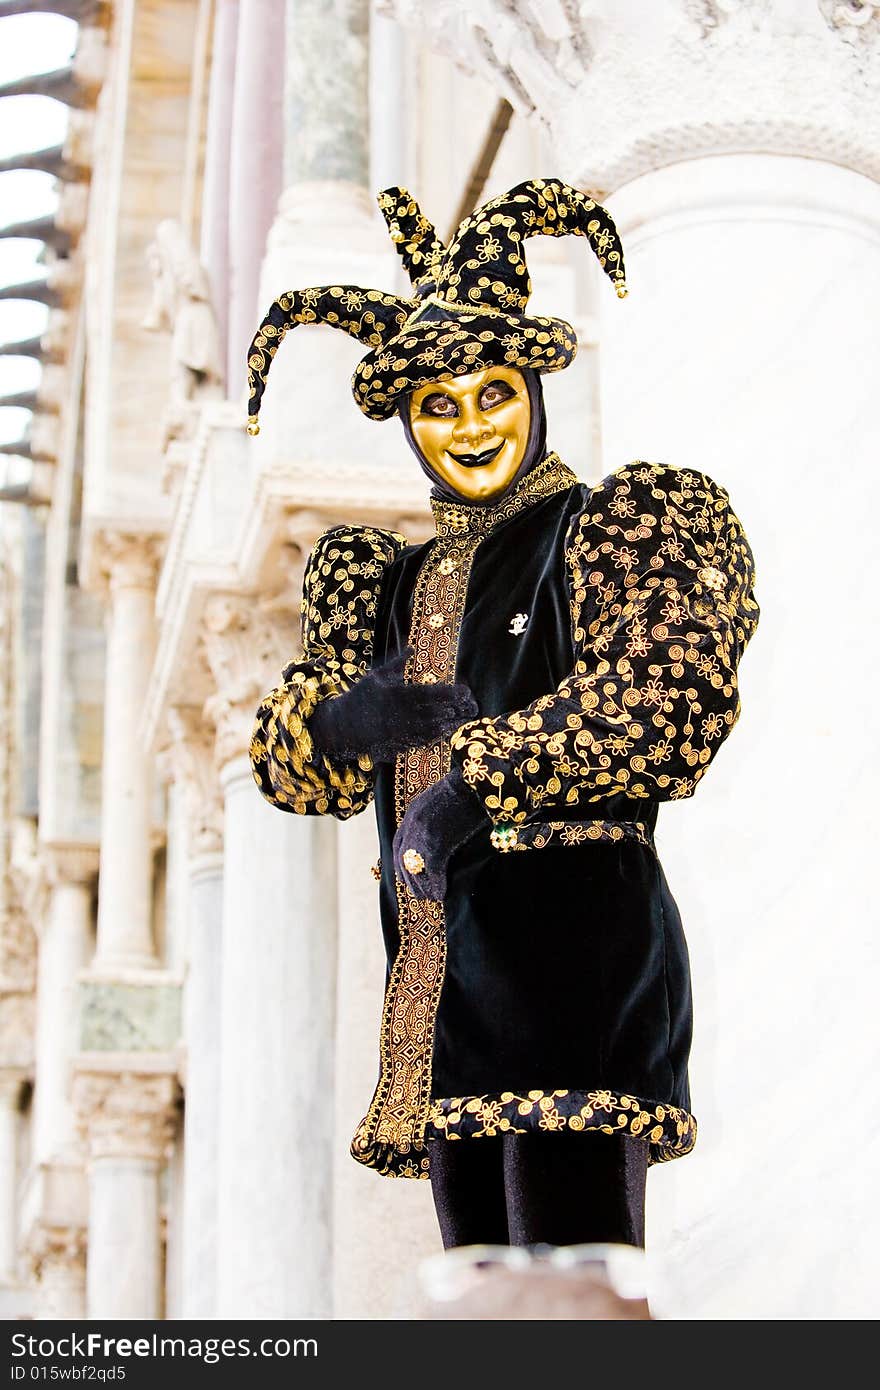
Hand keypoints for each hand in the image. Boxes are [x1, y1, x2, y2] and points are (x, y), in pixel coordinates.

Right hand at [309, 646, 478, 763]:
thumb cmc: (359, 698)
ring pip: (434, 729)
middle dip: (458, 710)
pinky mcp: (399, 745)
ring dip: (452, 724)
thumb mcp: (376, 676)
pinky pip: (424, 741)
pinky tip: (446, 731)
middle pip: (438, 713)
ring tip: (464, 719)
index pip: (433, 694)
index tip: (466, 692)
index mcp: (399, 696)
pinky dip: (438, 736)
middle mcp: (404, 715)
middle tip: (473, 707)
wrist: (341, 728)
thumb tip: (412, 648)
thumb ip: (398, 664)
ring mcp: (402, 733)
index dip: (453, 694)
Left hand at [393, 764, 487, 899]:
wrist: (476, 783)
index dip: (401, 863)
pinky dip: (437, 886)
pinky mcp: (436, 844)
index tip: (405, 876)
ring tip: (431, 897)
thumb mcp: (441, 800)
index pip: (399, 844)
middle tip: (419, 893)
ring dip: (423, 887)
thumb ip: (434, 817)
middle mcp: (412, 825)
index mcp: (412, 813)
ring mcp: (423, 836)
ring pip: (416, 869)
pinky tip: (442, 895)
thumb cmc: (466, 790)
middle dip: (410, 879)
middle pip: (403, 860)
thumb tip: (441, 836)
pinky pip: (432, 872)